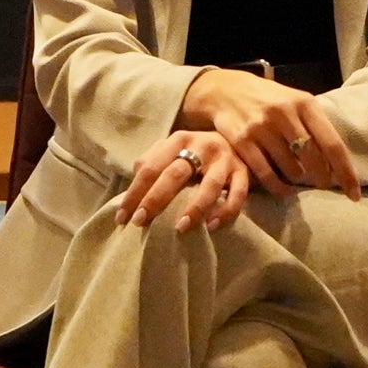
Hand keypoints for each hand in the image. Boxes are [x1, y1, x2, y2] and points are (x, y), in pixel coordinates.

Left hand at [116, 131, 249, 232]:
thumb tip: (130, 191)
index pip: (150, 167)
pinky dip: (225, 211)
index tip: (123, 218)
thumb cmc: (197, 152)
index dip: (135, 193)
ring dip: (194, 207)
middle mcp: (202, 146)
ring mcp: (225, 159)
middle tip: (141, 222)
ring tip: (180, 228)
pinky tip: (212, 226)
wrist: (238, 140)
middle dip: (155, 200)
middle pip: (175, 174)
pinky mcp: (244, 173)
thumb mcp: (174, 150)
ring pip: (209, 185)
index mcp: (178, 140)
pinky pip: (237, 195)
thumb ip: (152, 163)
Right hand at [179, 69, 360, 201]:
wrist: (225, 90)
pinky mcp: (242, 140)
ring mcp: (261, 127)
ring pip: (290, 168)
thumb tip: (336, 162)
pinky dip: (278, 187)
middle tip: (324, 185)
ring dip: (298, 179)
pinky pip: (266, 174)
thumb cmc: (269, 99)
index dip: (346, 172)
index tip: (354, 193)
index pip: (332, 144)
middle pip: (313, 159)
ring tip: (298, 177)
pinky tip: (284, 190)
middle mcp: (284, 112)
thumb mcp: (295, 101)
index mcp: (304, 103)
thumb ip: (314, 125)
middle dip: (322, 178)